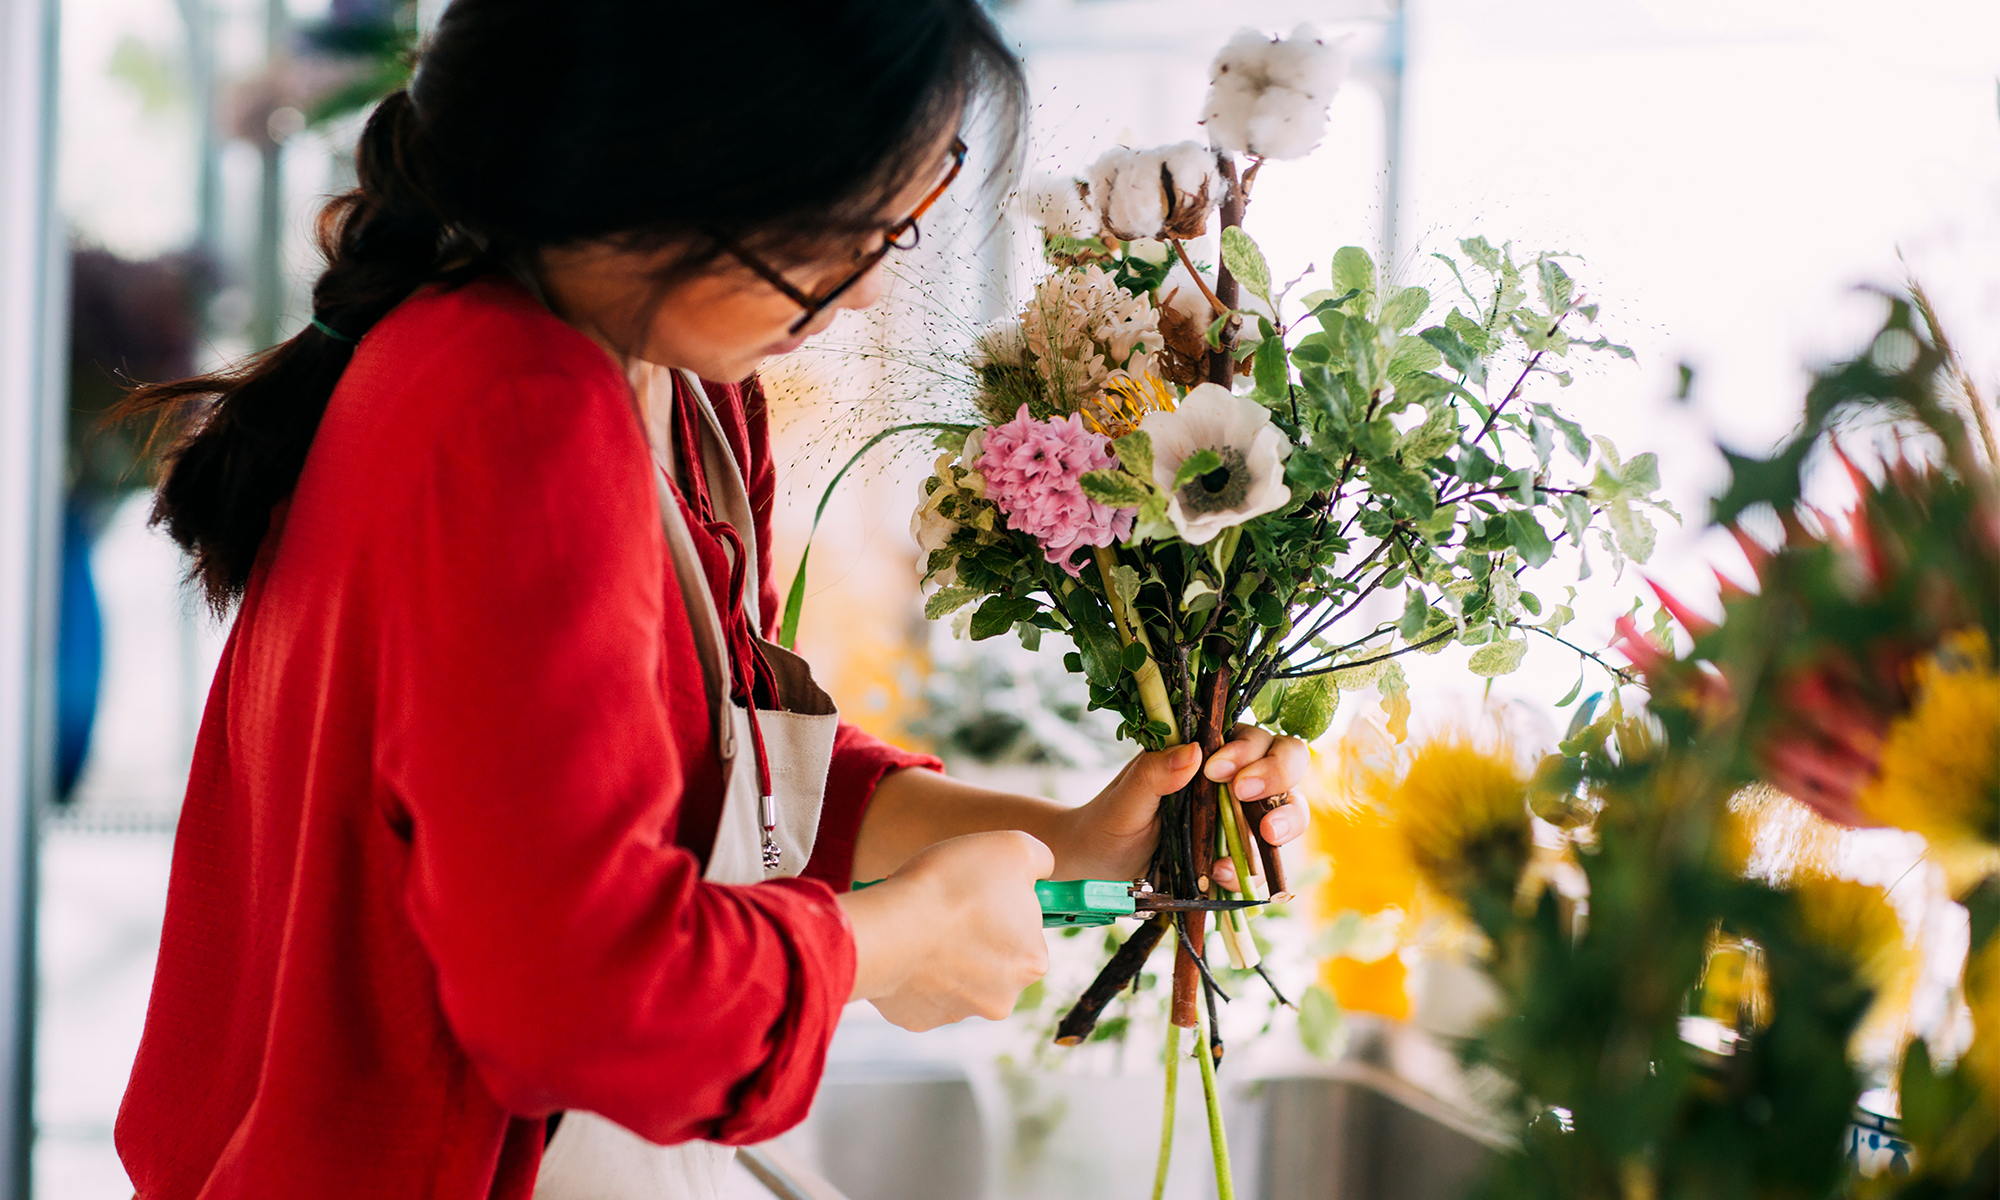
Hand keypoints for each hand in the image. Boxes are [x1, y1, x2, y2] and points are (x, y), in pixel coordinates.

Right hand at [837, 830, 1051, 1030]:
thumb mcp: (1013, 848)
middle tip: (948, 903)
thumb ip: (1039, 860)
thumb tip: (1041, 869)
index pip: (1026, 927)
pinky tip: (904, 945)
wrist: (888, 928)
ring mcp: (959, 1012)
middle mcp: (1003, 997)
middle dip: (974, 932)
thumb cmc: (952, 885)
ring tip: (920, 922)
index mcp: (1033, 960)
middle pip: (992, 956)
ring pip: (956, 974)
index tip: (980, 891)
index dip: (1003, 904)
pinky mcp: (920, 1018)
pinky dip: (914, 968)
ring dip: (943, 951)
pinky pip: (921, 989)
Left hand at [1055, 724, 1311, 884]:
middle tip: (1246, 793)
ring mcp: (1242, 819)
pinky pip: (1263, 861)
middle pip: (1287, 760)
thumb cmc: (1111, 820)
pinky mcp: (1239, 857)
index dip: (1245, 748)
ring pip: (1290, 808)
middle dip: (1278, 774)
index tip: (1216, 770)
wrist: (1100, 867)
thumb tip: (1193, 751)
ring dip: (1285, 819)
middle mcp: (1236, 779)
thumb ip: (1155, 773)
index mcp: (1210, 751)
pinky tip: (1223, 874)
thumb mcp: (1126, 797)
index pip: (1250, 735)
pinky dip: (1253, 868)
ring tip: (1266, 834)